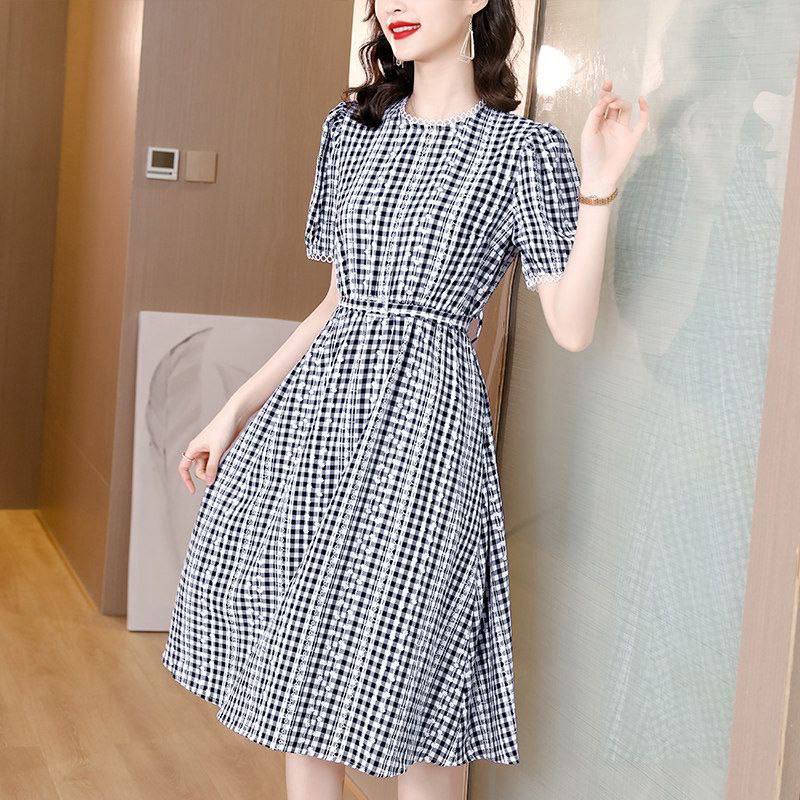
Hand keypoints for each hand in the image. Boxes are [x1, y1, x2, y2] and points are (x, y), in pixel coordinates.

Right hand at [178, 409, 241, 493]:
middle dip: (207, 476)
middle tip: (219, 476)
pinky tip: (228, 467)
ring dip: (215, 471)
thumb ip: (213, 467)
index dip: (186, 480)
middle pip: (199, 470)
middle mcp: (200, 449)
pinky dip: (221, 466)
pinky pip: (217, 462)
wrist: (236, 415)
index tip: (193, 492)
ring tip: (225, 470)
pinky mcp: (220, 448)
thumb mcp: (217, 450)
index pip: (184, 468)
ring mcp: (210, 449)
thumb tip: (209, 483)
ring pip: (209, 467)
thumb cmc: (223, 429)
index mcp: (194, 448)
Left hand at [579, 78, 648, 194]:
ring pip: (626, 110)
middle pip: (615, 104)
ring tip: (615, 106)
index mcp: (598, 124)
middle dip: (612, 98)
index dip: (605, 92)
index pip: (603, 103)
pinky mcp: (633, 138)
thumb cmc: (590, 156)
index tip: (607, 83)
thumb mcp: (588, 132)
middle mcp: (611, 126)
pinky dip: (644, 110)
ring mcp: (622, 131)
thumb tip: (606, 99)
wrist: (600, 175)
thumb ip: (595, 114)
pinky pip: (642, 121)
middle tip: (609, 102)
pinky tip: (641, 100)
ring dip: (622, 103)